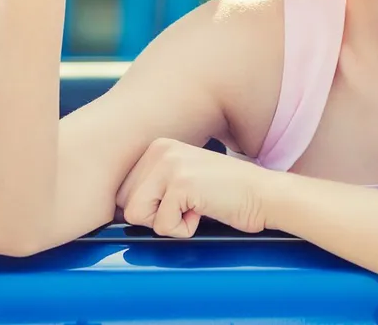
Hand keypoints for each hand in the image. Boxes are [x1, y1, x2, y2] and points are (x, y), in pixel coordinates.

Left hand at [116, 138, 275, 237]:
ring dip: (168, 223)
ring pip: (137, 215)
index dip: (150, 209)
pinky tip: (205, 210)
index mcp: (156, 146)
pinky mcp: (181, 183)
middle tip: (187, 206)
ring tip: (194, 207)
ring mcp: (169, 164)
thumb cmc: (224, 195)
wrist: (264, 195)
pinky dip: (185, 229)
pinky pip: (162, 226)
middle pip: (125, 204)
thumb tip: (113, 210)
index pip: (122, 192)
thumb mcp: (180, 180)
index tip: (178, 201)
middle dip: (155, 216)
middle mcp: (159, 149)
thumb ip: (150, 186)